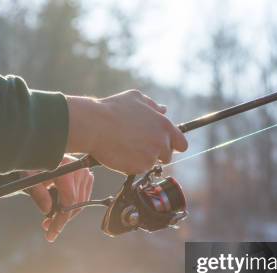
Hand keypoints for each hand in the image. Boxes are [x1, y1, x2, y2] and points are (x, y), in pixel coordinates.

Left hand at [24, 155, 93, 241]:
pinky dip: (71, 207)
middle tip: (47, 228)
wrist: (40, 154)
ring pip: (80, 204)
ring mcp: (85, 173)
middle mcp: (79, 170)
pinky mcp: (88, 177)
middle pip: (75, 204)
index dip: (60, 219)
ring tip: (49, 220)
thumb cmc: (32, 165)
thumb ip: (37, 193)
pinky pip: (82, 199)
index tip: (51, 234)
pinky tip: (58, 208)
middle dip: (61, 220)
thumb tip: (47, 210)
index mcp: (65, 168)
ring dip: (65, 215)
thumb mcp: (29, 177)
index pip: (69, 200)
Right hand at [66, 90, 187, 173]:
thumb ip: (153, 106)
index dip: (173, 145)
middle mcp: (161, 142)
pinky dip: (130, 164)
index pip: (182, 143)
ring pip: (151, 163)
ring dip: (142, 158)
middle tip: (139, 146)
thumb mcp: (135, 99)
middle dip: (156, 153)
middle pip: (167, 156)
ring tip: (125, 146)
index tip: (164, 145)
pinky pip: (138, 169)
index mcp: (164, 125)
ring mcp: (151, 157)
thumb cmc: (113, 109)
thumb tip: (163, 110)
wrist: (94, 126)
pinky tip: (119, 153)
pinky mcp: (138, 168)